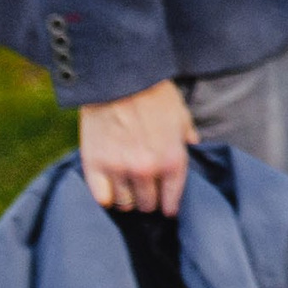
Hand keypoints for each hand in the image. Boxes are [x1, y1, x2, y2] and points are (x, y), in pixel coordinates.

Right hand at [80, 79, 197, 215]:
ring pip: (125, 203)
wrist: (120, 79)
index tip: (167, 208)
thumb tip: (193, 148)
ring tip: (128, 190)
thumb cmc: (155, 95)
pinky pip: (101, 198)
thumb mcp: (181, 115)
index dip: (170, 206)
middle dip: (149, 200)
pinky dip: (106, 196)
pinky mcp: (94, 165)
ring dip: (128, 199)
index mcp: (172, 159)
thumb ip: (187, 137)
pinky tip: (110, 188)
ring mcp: (118, 169)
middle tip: (146, 192)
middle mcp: (146, 170)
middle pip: (147, 204)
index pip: (172, 199)